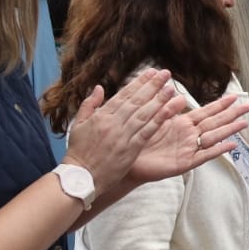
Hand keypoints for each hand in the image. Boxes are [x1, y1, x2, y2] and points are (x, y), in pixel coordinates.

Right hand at [65, 69, 182, 189]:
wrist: (81, 177)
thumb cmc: (78, 152)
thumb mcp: (77, 125)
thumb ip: (89, 105)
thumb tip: (99, 87)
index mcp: (101, 116)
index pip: (124, 95)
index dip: (139, 82)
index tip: (150, 72)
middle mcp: (113, 123)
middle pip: (136, 101)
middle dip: (152, 86)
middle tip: (165, 74)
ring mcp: (123, 136)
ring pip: (144, 114)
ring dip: (159, 100)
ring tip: (171, 88)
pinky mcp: (131, 149)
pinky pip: (147, 132)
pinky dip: (159, 120)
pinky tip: (170, 111)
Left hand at [127, 93, 248, 184]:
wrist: (127, 160)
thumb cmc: (138, 140)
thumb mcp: (152, 119)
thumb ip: (165, 108)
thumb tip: (177, 93)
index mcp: (181, 123)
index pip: (205, 111)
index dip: (220, 104)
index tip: (234, 97)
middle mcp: (189, 135)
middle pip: (215, 122)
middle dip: (231, 114)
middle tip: (248, 107)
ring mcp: (189, 149)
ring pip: (213, 137)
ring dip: (229, 130)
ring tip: (245, 123)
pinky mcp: (185, 163)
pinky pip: (204, 156)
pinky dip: (217, 150)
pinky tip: (231, 145)